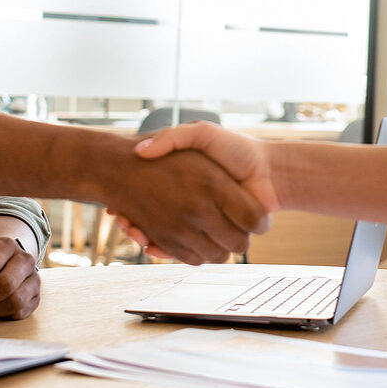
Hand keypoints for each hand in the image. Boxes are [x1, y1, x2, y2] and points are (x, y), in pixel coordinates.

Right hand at [126, 125, 279, 259]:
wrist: (269, 172)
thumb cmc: (236, 150)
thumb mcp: (201, 135)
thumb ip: (174, 138)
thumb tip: (141, 150)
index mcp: (185, 186)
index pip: (144, 198)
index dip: (130, 204)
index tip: (117, 202)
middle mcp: (189, 207)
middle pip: (148, 221)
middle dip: (133, 220)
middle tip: (120, 216)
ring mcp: (197, 225)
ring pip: (162, 238)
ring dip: (146, 236)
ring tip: (132, 226)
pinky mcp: (209, 239)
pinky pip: (183, 252)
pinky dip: (165, 250)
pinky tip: (149, 240)